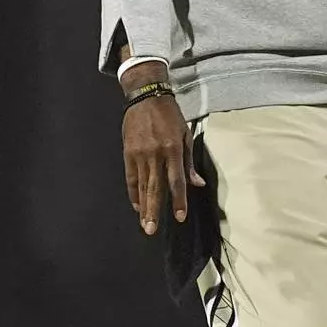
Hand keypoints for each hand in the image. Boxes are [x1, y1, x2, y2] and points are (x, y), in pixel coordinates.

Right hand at [121, 72, 204, 235]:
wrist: (146, 96)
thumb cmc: (170, 115)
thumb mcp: (185, 134)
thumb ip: (189, 162)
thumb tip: (198, 184)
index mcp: (173, 149)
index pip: (176, 180)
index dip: (179, 200)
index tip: (180, 217)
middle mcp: (156, 154)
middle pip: (155, 187)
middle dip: (154, 210)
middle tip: (151, 230)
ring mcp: (139, 154)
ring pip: (142, 186)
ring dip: (143, 207)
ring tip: (144, 224)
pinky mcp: (128, 153)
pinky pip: (131, 177)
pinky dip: (134, 192)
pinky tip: (137, 205)